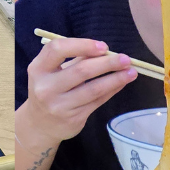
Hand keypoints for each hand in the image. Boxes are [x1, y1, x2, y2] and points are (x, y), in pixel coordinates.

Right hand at [14, 39, 138, 169]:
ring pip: (93, 89)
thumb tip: (106, 51)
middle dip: (107, 63)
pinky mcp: (73, 118)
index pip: (57, 50)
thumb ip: (75, 60)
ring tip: (131, 72)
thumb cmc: (50, 89)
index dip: (82, 45)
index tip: (103, 47)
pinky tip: (121, 83)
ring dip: (115, 79)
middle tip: (126, 59)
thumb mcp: (52, 71)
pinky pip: (97, 101)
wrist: (40, 124)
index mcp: (38, 69)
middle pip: (81, 71)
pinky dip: (111, 90)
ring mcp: (59, 106)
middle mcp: (46, 88)